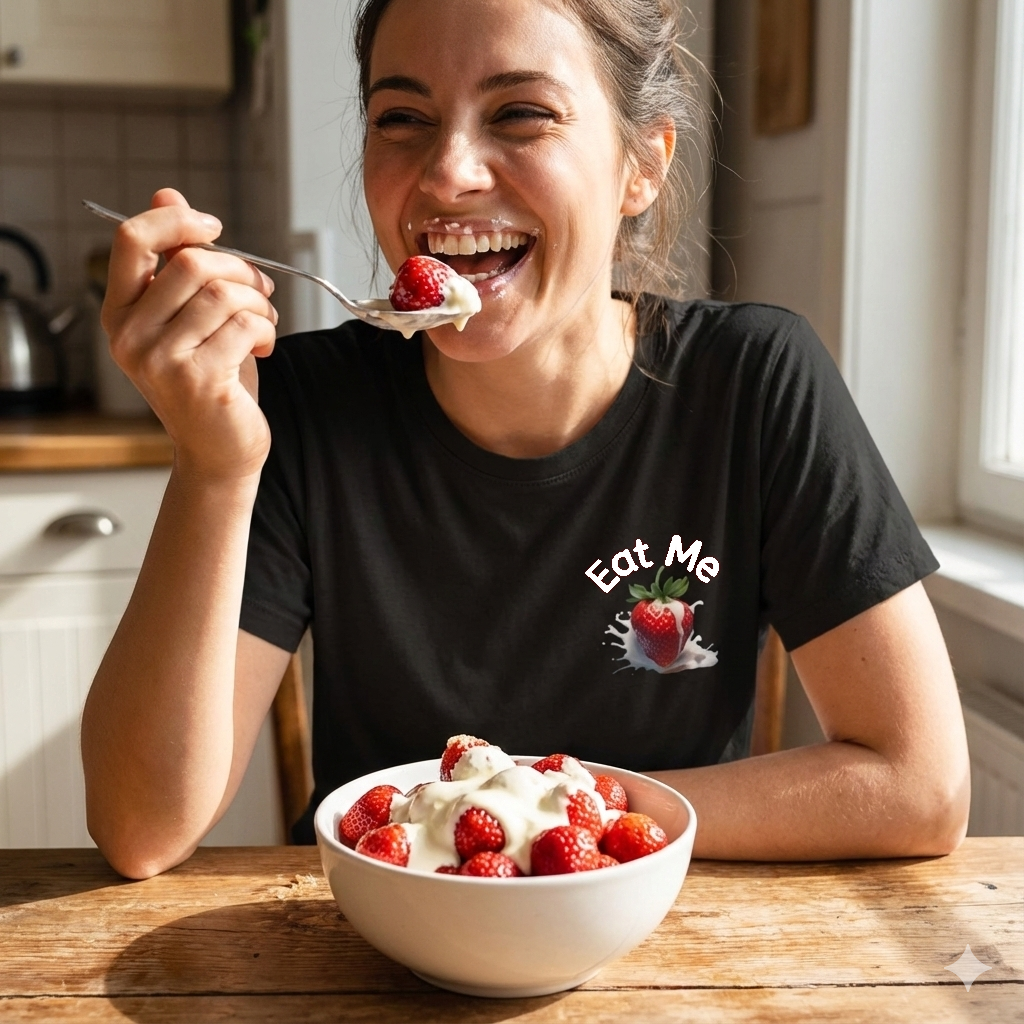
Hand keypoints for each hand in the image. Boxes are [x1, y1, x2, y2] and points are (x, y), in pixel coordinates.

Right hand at [102, 188, 278, 482]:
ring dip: (258, 302)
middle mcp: (130, 336)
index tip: (214, 227)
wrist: (220, 450)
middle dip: (240, 269)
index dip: (177, 221)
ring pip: (221, 293)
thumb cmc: (210, 379)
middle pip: (190, 262)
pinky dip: (266, 329)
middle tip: (262, 291)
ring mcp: (160, 360)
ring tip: (266, 322)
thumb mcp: (190, 317)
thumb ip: (176, 260)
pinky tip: (265, 346)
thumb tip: (168, 193)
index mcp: (120, 313)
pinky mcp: (197, 380)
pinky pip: (242, 325)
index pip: (132, 240)